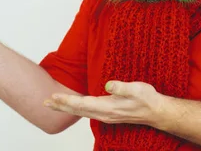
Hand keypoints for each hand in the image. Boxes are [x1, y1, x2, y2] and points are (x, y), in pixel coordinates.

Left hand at [44, 81, 166, 127]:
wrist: (156, 112)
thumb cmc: (147, 99)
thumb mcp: (136, 89)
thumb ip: (121, 87)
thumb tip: (108, 85)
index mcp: (108, 107)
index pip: (82, 104)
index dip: (67, 100)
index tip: (53, 96)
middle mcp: (104, 114)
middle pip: (77, 110)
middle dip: (60, 105)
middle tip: (44, 101)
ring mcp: (106, 115)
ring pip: (81, 112)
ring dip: (66, 107)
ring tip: (53, 103)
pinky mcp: (108, 114)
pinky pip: (87, 112)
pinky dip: (76, 109)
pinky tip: (73, 106)